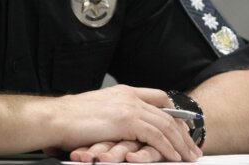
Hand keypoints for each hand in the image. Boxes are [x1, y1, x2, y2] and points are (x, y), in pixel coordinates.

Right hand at [50, 85, 201, 161]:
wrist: (55, 118)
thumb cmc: (68, 119)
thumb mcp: (97, 110)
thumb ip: (114, 115)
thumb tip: (121, 127)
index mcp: (123, 91)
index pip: (158, 98)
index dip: (174, 112)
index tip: (184, 124)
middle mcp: (129, 96)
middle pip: (167, 113)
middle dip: (183, 131)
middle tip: (193, 145)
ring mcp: (129, 107)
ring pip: (165, 124)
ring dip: (180, 142)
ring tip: (189, 155)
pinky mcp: (126, 121)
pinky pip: (155, 135)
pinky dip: (167, 147)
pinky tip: (173, 157)